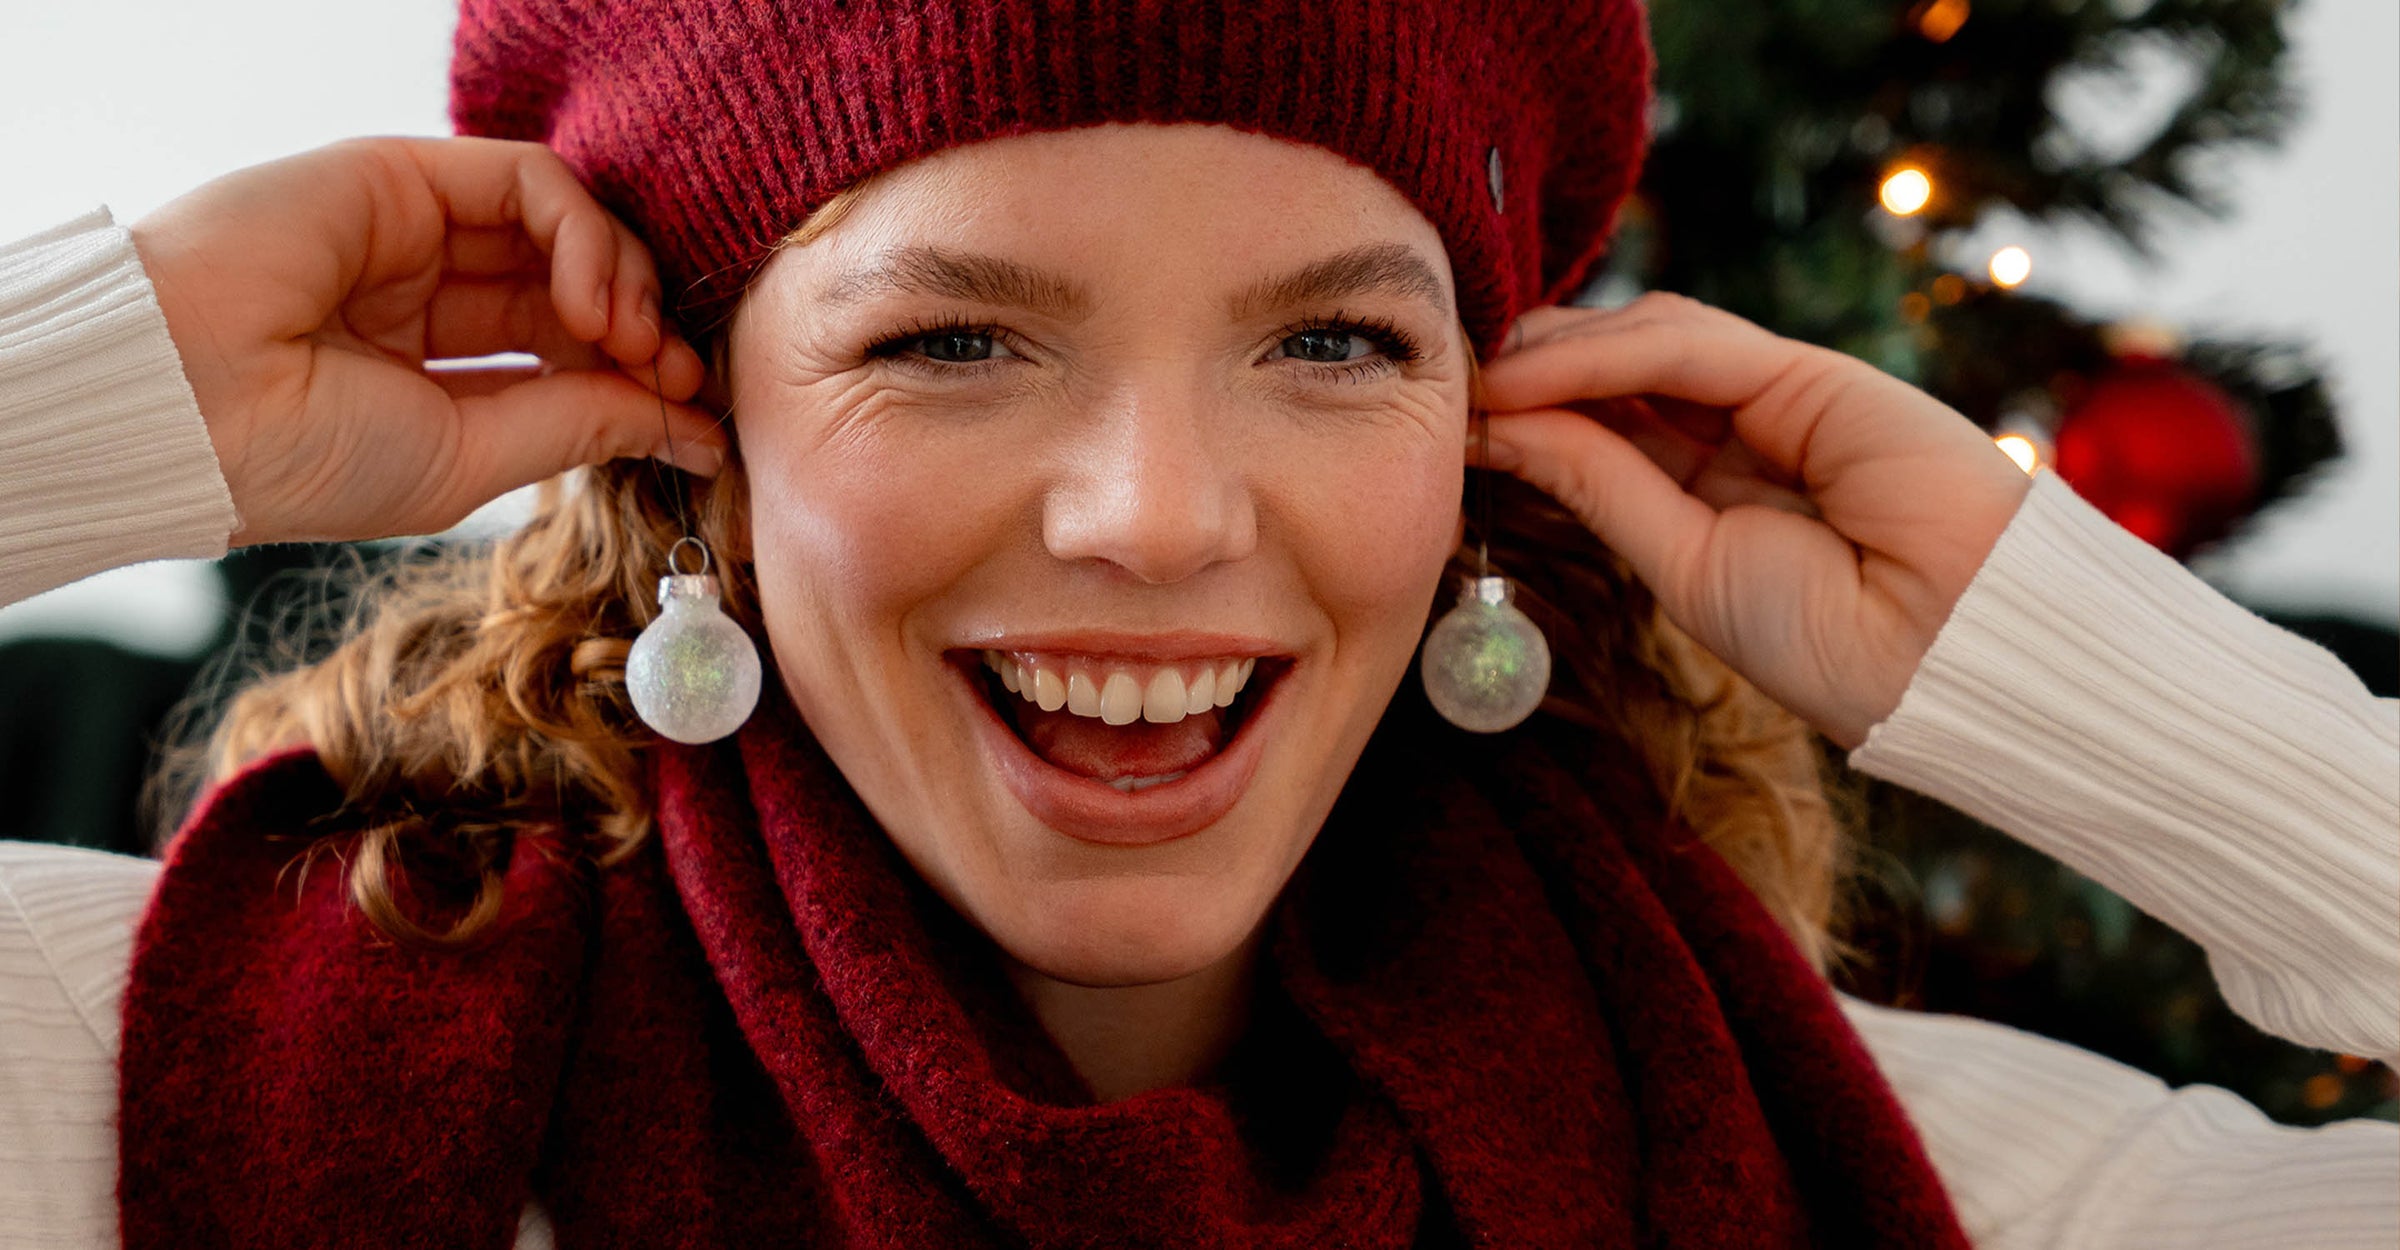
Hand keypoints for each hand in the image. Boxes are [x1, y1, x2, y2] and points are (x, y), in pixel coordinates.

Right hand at [132, 137, 722, 547]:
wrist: (191, 404)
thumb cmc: (305, 456)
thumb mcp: (471, 457)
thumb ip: (579, 423)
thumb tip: (689, 425)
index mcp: (430, 373)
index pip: (566, 356)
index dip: (639, 378)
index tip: (696, 417)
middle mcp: (427, 295)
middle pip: (578, 288)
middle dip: (647, 330)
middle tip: (677, 375)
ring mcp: (418, 231)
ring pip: (567, 228)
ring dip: (627, 281)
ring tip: (632, 342)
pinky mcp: (407, 174)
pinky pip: (533, 179)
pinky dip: (587, 234)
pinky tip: (590, 300)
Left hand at [1477, 294, 2033, 750]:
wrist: (1949, 651)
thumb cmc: (1829, 641)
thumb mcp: (1681, 564)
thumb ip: (1602, 485)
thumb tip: (1505, 429)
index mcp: (1714, 496)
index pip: (1604, 431)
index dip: (1528, 416)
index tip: (1449, 425)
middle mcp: (1740, 437)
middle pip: (1616, 376)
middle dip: (1529, 371)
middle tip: (1443, 380)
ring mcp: (1776, 398)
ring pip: (1644, 347)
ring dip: (1553, 353)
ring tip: (1475, 376)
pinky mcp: (1809, 372)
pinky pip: (1689, 346)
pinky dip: (1604, 351)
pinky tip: (1531, 371)